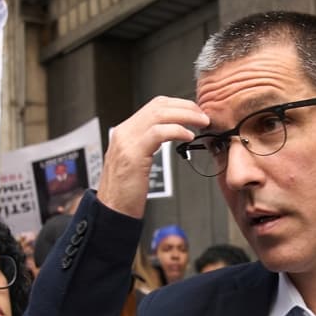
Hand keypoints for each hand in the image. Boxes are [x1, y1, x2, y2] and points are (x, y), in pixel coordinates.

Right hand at [101, 97, 209, 218]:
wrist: (112, 210)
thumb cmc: (127, 192)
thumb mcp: (137, 161)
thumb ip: (149, 145)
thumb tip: (171, 135)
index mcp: (126, 132)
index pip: (154, 106)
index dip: (178, 105)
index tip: (195, 112)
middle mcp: (124, 132)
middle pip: (158, 105)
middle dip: (185, 107)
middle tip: (203, 116)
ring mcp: (127, 141)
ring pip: (159, 114)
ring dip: (185, 115)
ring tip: (201, 122)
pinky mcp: (133, 154)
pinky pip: (158, 132)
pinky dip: (177, 130)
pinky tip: (188, 137)